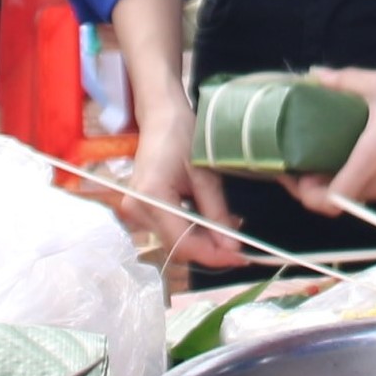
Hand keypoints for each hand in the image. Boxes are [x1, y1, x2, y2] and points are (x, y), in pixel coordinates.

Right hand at [121, 127, 248, 271]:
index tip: (240, 257)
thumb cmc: (182, 137)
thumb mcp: (206, 175)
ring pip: (174, 241)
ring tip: (230, 224)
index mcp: (151, 196)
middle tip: (240, 242)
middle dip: (210, 248)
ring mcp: (135, 211)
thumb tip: (232, 248)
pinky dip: (193, 230)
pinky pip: (169, 230)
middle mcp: (137, 209)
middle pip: (177, 246)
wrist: (160, 118)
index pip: (182, 243)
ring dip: (203, 239)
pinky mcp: (140, 210)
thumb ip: (217, 213)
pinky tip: (211, 219)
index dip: (213, 255)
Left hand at [288, 68, 375, 215]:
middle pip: (347, 198)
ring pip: (369, 198)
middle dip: (328, 183)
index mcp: (373, 160)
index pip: (331, 201)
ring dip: (356, 181)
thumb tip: (311, 74)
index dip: (308, 194)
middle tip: (317, 160)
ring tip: (351, 155)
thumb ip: (342, 82)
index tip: (299, 176)